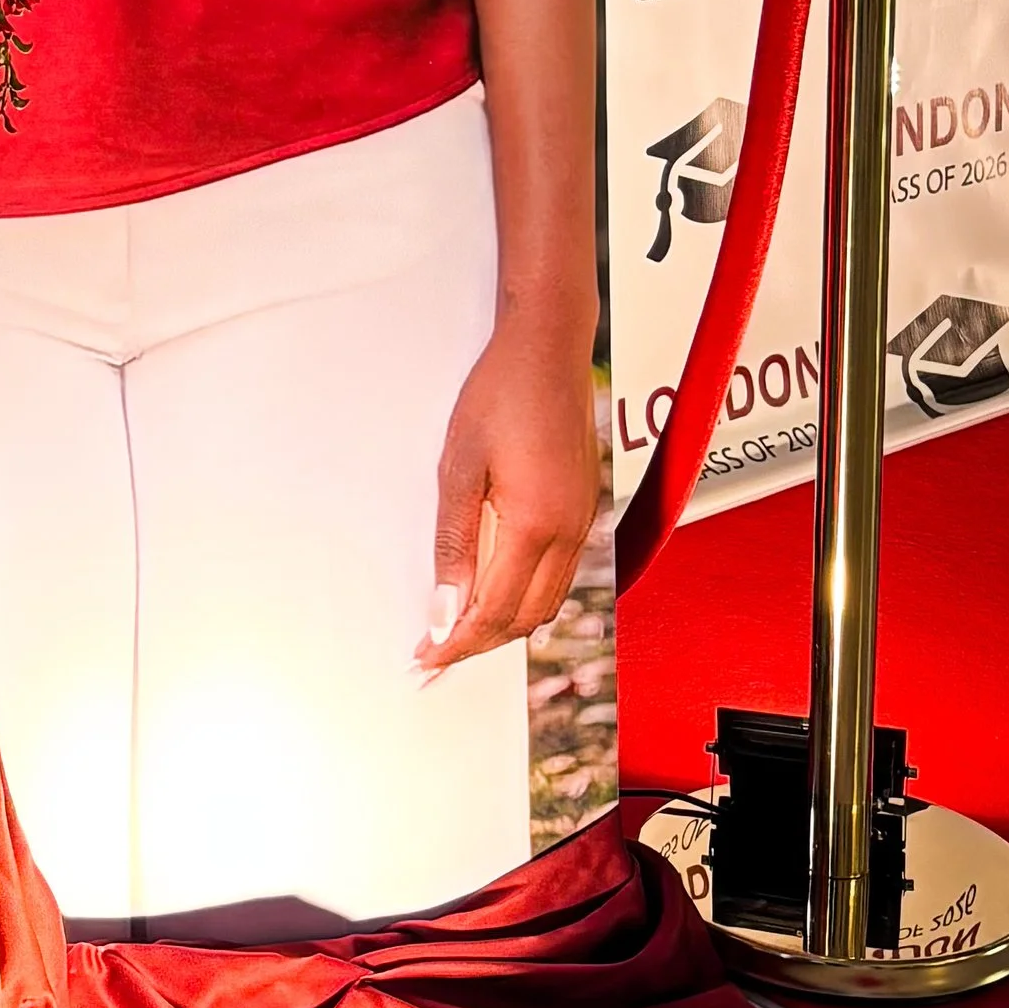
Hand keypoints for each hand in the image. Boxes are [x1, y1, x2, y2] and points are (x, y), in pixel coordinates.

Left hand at [417, 309, 598, 671]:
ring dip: (503, 624)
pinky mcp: (583, 510)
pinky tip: (497, 591)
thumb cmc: (501, 394)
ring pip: (545, 602)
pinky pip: (559, 576)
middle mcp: (568, 532)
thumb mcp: (458, 467)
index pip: (493, 612)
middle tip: (434, 653)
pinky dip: (526, 597)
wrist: (548, 348)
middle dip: (478, 644)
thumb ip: (454, 544)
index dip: (457, 644)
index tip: (425, 660)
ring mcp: (581, 522)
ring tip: (459, 630)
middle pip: (524, 619)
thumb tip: (446, 609)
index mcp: (536, 525)